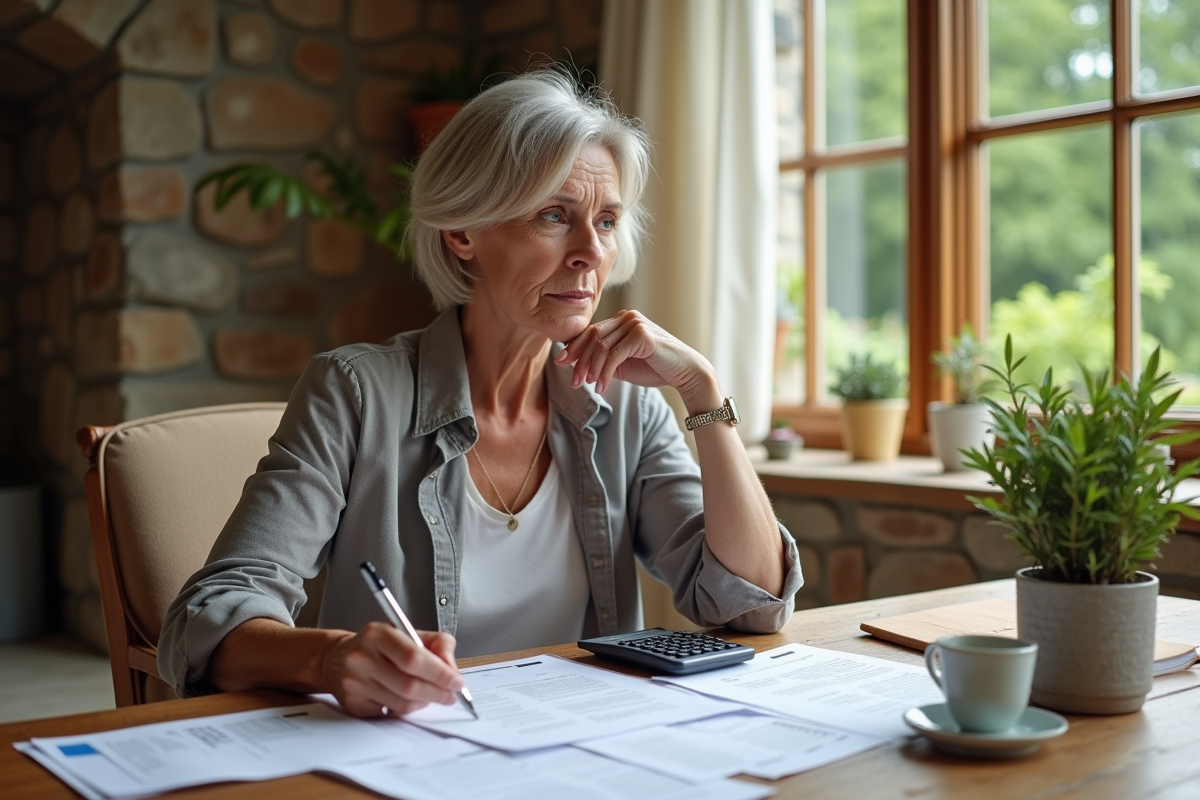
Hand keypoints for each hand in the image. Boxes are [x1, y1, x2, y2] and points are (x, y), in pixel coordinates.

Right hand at [323, 623, 462, 717]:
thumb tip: (451, 668)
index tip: (456, 681)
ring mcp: (355, 683)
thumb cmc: (378, 646)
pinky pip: (390, 713)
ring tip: (432, 695)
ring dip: (424, 702)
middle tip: (451, 695)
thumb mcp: (408, 632)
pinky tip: (408, 699)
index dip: (439, 672)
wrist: (336, 659)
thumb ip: (437, 643)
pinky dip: (406, 709)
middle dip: (437, 692)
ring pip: (402, 703)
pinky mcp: (353, 704)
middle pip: (409, 684)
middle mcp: (362, 658)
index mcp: (377, 634)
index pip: (413, 657)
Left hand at [554, 310, 719, 411]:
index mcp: (622, 320)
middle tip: (575, 381)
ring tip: (590, 386)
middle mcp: (627, 317)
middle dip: (580, 360)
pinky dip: (605, 372)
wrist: (684, 373)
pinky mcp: (641, 334)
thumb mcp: (622, 364)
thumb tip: (575, 363)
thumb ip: (603, 359)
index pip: (591, 331)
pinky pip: (614, 355)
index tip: (561, 363)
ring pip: (601, 346)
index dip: (574, 347)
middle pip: (592, 337)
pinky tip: (603, 386)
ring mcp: (635, 323)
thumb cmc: (655, 368)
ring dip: (592, 369)